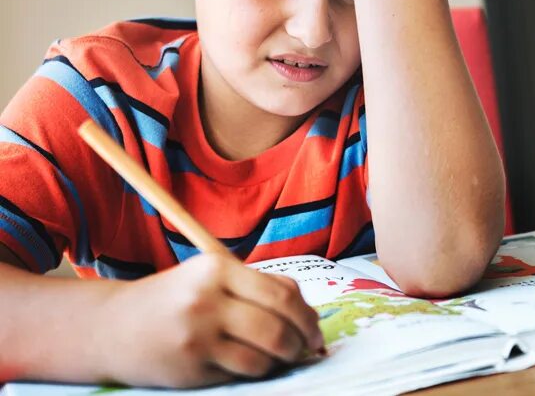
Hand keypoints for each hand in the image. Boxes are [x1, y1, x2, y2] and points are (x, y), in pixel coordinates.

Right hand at [97, 253, 323, 387]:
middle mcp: (206, 299)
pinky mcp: (191, 367)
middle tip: (308, 349)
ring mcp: (197, 335)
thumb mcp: (212, 279)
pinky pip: (243, 372)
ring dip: (282, 360)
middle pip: (278, 325)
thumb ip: (258, 287)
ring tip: (281, 357)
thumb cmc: (174, 300)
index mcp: (217, 268)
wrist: (111, 327)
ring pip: (265, 354)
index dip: (307, 315)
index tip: (316, 329)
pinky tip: (253, 365)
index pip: (281, 292)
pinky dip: (257, 371)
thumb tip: (309, 314)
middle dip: (302, 341)